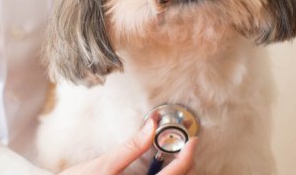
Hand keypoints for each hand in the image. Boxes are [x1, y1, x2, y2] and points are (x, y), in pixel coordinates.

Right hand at [59, 120, 197, 174]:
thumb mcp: (103, 165)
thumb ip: (130, 147)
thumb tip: (151, 126)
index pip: (176, 174)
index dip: (188, 155)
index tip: (192, 140)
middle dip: (185, 166)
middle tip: (184, 148)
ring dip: (174, 174)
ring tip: (172, 159)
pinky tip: (157, 171)